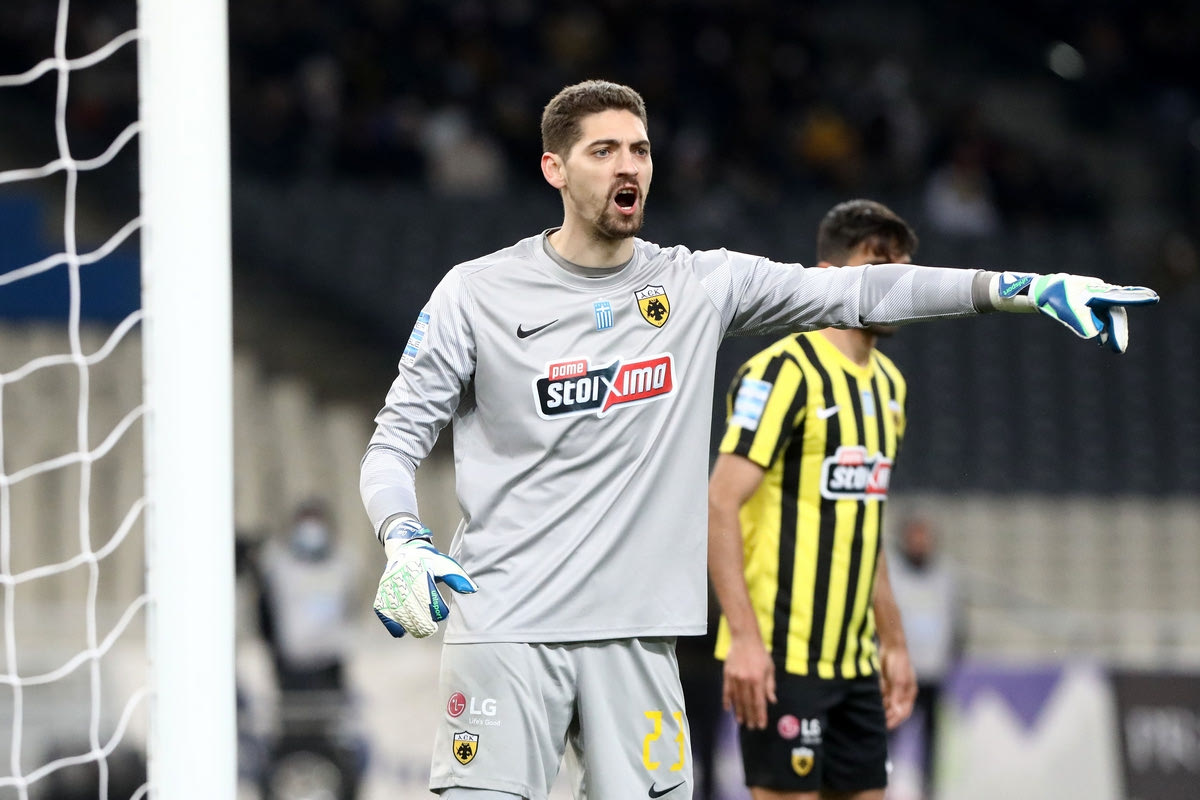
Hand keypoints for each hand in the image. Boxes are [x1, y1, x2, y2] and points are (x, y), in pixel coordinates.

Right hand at [373, 518, 477, 637]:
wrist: (403, 551)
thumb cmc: (428, 561)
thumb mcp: (445, 564)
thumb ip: (457, 577)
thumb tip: (471, 590)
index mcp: (420, 569)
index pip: (428, 593)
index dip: (436, 608)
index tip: (442, 614)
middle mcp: (402, 578)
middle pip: (413, 606)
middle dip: (424, 621)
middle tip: (432, 628)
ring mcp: (390, 588)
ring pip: (400, 612)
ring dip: (411, 626)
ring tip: (422, 632)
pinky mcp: (382, 594)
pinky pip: (385, 614)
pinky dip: (394, 625)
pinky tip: (403, 630)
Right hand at [722, 634, 776, 729]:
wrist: (744, 639)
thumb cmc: (760, 654)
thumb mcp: (769, 668)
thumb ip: (770, 686)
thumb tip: (772, 701)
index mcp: (758, 680)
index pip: (759, 702)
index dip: (760, 715)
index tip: (761, 725)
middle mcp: (746, 681)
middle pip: (747, 703)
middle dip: (750, 717)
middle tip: (752, 727)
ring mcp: (735, 678)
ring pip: (737, 699)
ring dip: (739, 712)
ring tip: (741, 722)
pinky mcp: (727, 674)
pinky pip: (726, 691)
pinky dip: (727, 701)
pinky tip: (728, 709)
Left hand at [878, 645, 916, 729]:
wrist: (891, 646)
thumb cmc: (899, 662)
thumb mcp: (899, 680)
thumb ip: (897, 695)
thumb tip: (896, 711)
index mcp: (909, 693)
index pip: (903, 712)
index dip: (895, 720)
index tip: (886, 726)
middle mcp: (902, 693)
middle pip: (894, 710)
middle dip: (886, 716)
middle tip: (876, 722)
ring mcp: (893, 689)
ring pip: (886, 704)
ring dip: (880, 709)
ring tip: (870, 714)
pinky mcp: (885, 684)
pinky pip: (880, 696)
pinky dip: (876, 700)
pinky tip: (868, 704)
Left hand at [997, 271, 1158, 352]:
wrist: (1038, 290)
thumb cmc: (1052, 297)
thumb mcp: (1065, 310)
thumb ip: (1080, 321)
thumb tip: (1094, 334)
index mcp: (1096, 291)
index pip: (1118, 302)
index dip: (1132, 308)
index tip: (1146, 308)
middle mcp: (1098, 292)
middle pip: (1114, 313)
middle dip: (1117, 331)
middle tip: (1118, 349)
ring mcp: (1093, 298)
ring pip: (1108, 315)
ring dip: (1110, 330)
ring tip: (1112, 346)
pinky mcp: (1086, 303)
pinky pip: (1100, 316)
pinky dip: (1102, 327)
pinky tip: (1100, 339)